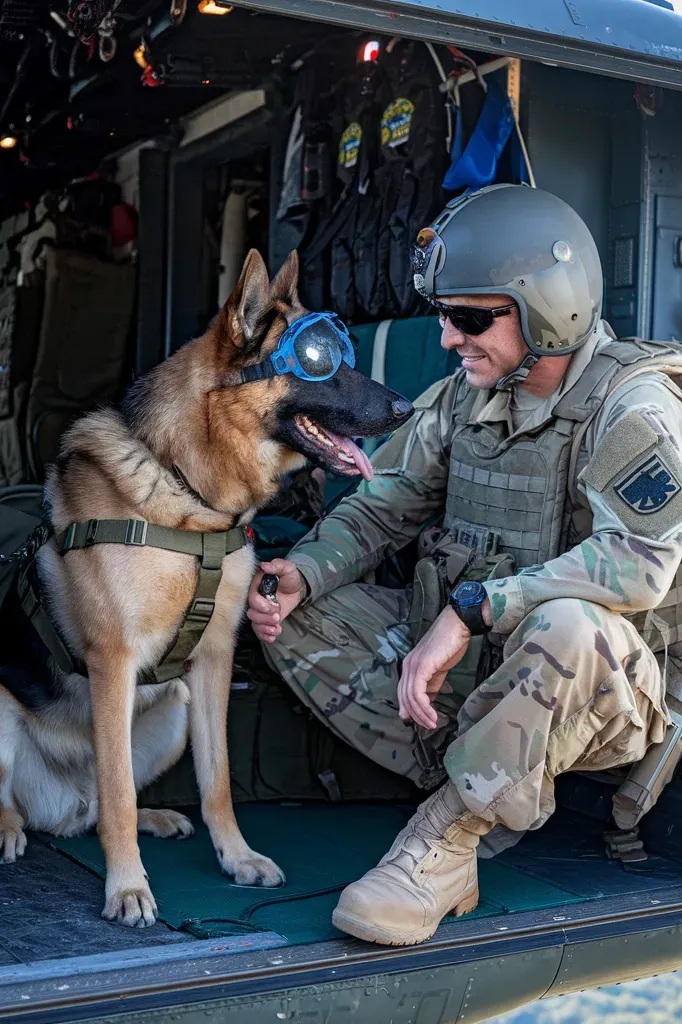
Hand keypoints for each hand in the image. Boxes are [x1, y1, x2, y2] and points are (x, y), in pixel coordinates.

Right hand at [247, 558, 306, 643]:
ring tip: (277, 629)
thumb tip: (264, 566)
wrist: (297, 587)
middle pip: (252, 612)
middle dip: (264, 618)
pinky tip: (272, 637)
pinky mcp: (266, 619)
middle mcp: (256, 599)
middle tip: (277, 617)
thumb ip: (277, 565)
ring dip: (264, 628)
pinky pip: (260, 630)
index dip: (261, 605)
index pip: (252, 598)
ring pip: (255, 623)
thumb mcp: (287, 568)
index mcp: (257, 586)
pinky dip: (264, 636)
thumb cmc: (290, 576)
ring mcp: (260, 610)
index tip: (274, 608)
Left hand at [398, 605, 471, 729]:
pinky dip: (424, 707)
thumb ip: (432, 684)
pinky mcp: (421, 666)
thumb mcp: (439, 668)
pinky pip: (417, 692)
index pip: (403, 692)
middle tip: (428, 726)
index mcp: (410, 665)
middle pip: (404, 697)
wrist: (458, 625)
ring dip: (421, 714)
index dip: (410, 709)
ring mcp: (412, 665)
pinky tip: (433, 714)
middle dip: (415, 715)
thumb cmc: (451, 643)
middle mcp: (407, 665)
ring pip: (410, 697)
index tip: (420, 722)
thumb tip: (429, 700)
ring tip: (433, 723)